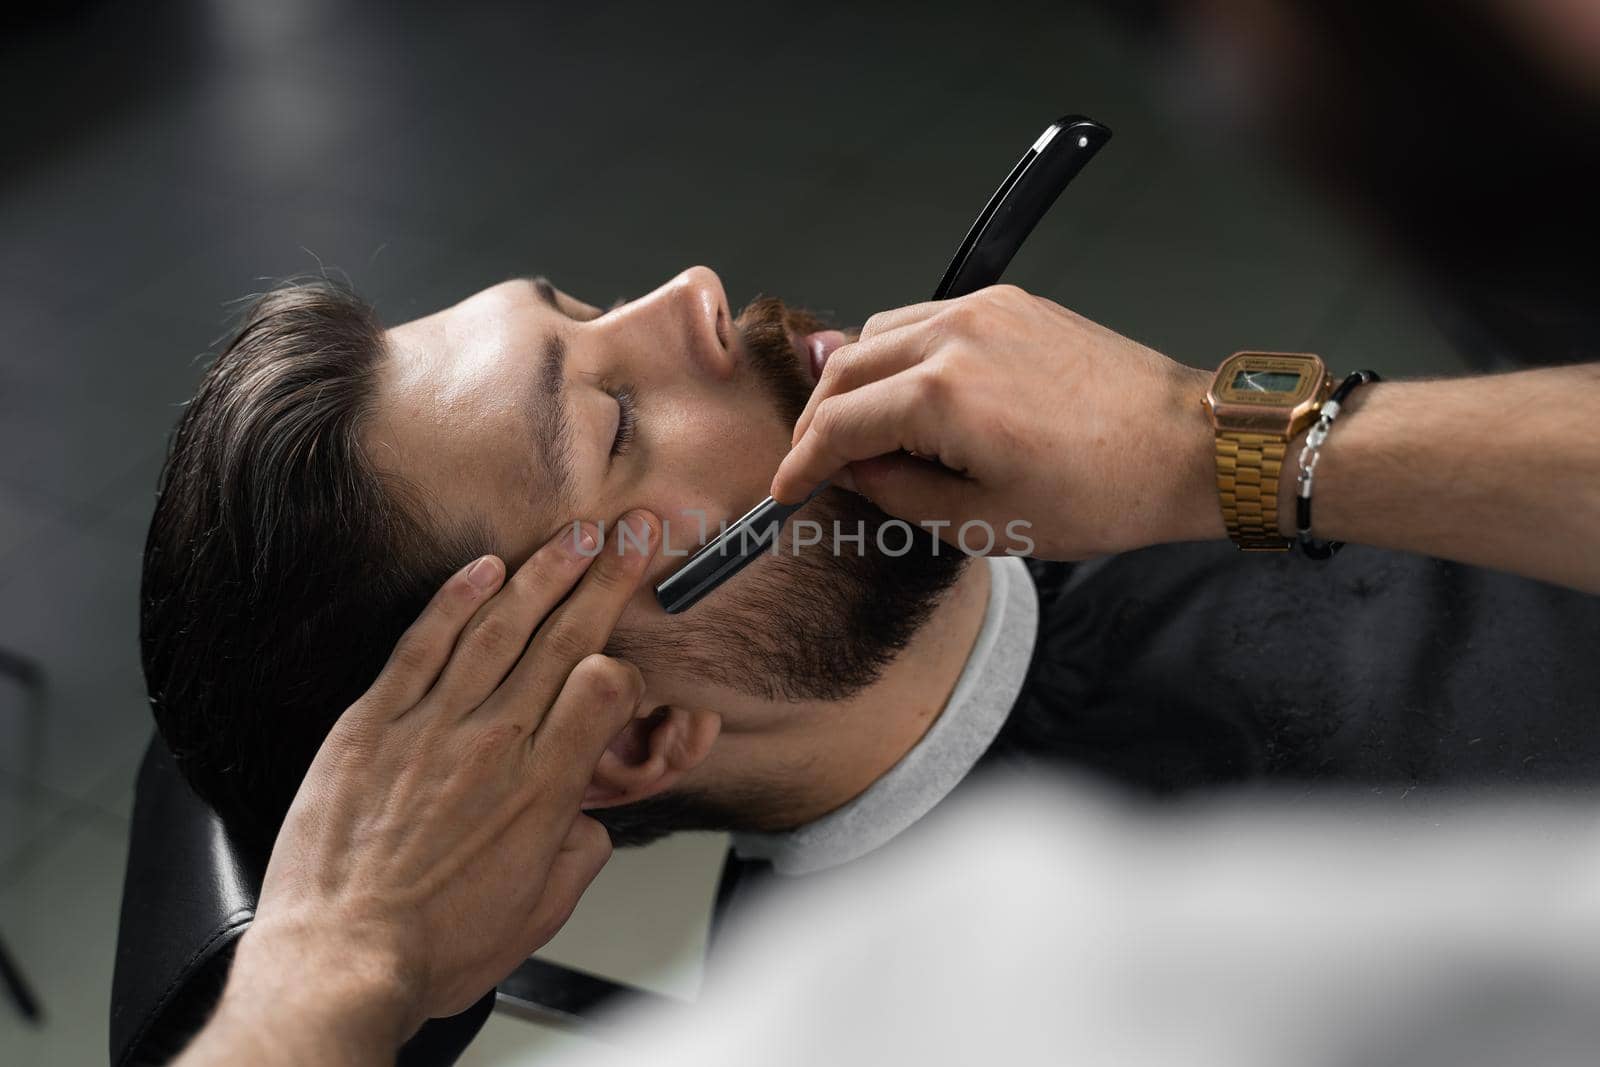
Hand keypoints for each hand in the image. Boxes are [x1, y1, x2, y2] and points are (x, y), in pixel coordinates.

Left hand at [214, 511, 659, 1055]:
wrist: (340, 960)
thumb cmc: (432, 946)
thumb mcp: (539, 914)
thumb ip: (578, 854)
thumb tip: (585, 822)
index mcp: (544, 789)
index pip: (605, 688)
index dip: (623, 669)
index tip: (620, 670)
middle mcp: (495, 744)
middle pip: (565, 637)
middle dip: (607, 576)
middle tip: (633, 532)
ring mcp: (431, 726)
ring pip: (500, 626)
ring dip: (545, 571)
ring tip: (576, 534)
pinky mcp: (372, 724)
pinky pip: (421, 644)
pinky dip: (454, 600)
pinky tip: (483, 568)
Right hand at [771, 286, 1221, 559]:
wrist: (1187, 447)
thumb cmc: (1104, 491)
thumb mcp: (984, 522)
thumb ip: (900, 494)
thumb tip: (856, 471)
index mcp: (944, 395)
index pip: (839, 423)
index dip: (804, 462)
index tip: (789, 487)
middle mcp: (956, 334)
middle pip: (847, 366)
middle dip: (820, 418)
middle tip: (815, 462)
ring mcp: (986, 309)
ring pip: (880, 332)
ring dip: (856, 379)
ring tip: (859, 430)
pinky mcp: (1012, 302)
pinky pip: (927, 318)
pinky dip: (901, 354)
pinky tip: (909, 394)